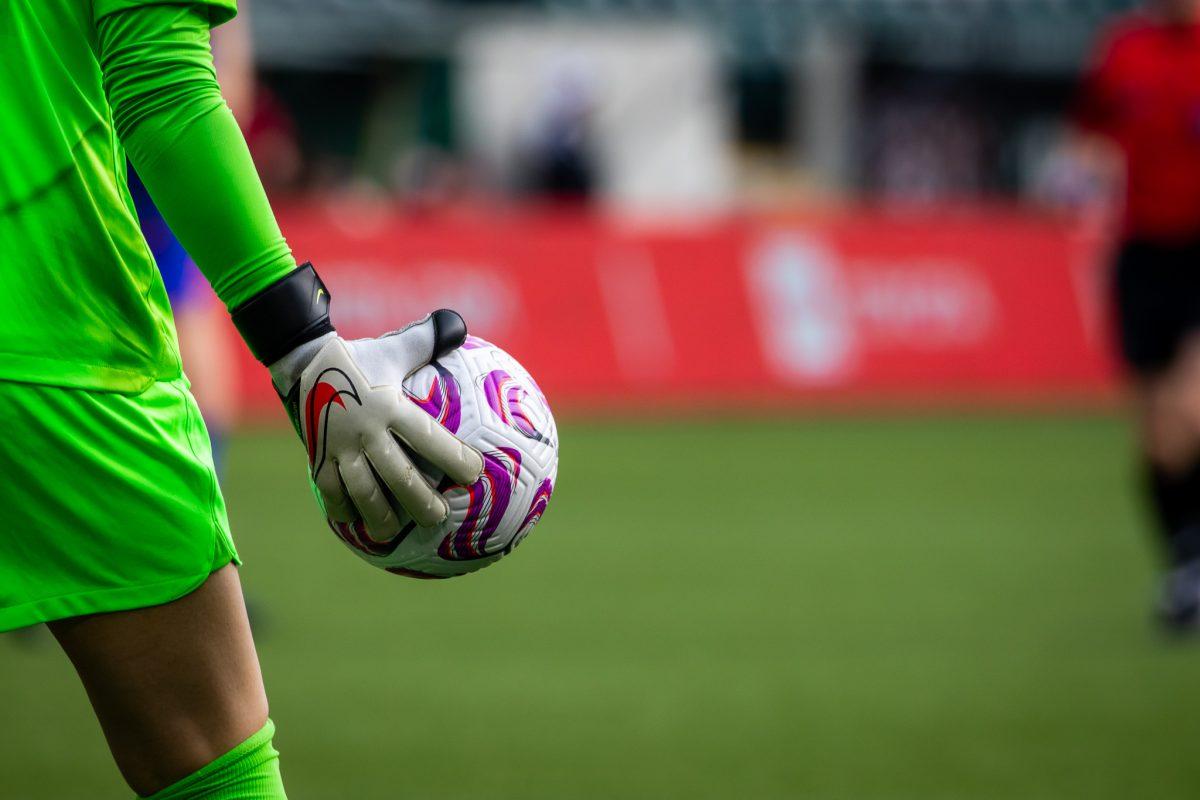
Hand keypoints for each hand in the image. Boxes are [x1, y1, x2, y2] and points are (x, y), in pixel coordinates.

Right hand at [270, 310, 483, 538]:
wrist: (301, 360)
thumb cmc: (359, 356)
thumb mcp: (394, 347)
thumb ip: (427, 341)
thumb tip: (459, 324)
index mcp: (389, 406)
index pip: (427, 437)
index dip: (453, 457)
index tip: (475, 474)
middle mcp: (365, 431)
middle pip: (398, 474)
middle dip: (421, 501)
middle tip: (440, 518)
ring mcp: (339, 447)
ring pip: (362, 491)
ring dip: (380, 515)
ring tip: (394, 532)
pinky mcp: (318, 457)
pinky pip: (330, 491)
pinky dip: (343, 510)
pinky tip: (355, 524)